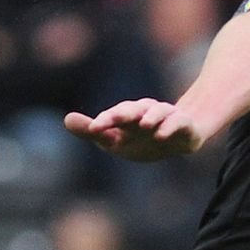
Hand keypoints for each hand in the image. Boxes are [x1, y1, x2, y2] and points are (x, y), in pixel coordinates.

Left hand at [67, 101, 204, 160]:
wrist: (180, 139)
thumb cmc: (142, 139)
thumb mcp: (116, 139)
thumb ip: (93, 132)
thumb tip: (66, 119)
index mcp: (127, 117)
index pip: (114, 116)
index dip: (104, 121)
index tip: (93, 129)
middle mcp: (145, 112)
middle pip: (134, 109)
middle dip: (124, 114)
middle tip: (114, 119)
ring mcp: (165, 117)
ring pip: (158, 111)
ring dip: (151, 117)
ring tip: (143, 125)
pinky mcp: (183, 124)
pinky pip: (177, 122)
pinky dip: (169, 127)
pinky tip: (161, 135)